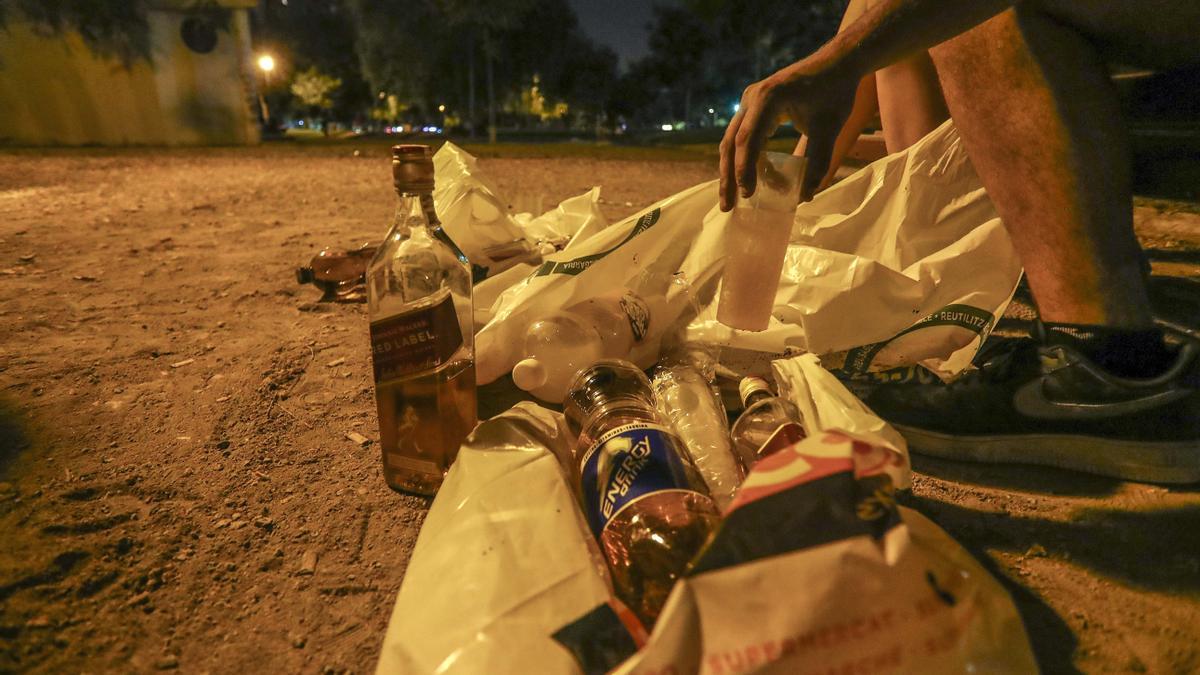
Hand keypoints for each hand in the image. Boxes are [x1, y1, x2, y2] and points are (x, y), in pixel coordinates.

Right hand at [719, 59, 858, 209]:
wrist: (837, 64)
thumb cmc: (835, 93)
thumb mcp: (829, 130)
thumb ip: (818, 162)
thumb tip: (805, 197)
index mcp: (768, 99)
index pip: (748, 140)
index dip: (745, 170)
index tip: (748, 195)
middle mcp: (751, 98)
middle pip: (731, 143)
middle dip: (728, 176)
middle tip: (726, 206)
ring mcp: (750, 101)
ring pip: (732, 141)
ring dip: (731, 170)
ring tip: (731, 199)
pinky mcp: (754, 107)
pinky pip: (743, 136)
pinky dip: (744, 159)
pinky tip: (747, 180)